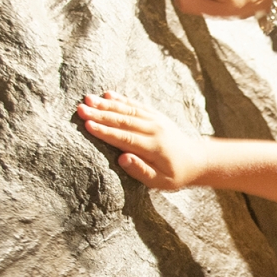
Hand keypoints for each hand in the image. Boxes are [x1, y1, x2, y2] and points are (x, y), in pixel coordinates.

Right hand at [77, 91, 204, 189]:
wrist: (196, 159)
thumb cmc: (175, 175)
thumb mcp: (161, 182)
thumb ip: (141, 171)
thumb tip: (122, 158)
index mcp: (154, 147)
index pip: (125, 138)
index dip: (105, 132)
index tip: (87, 125)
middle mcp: (154, 130)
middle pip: (123, 121)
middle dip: (100, 114)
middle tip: (80, 109)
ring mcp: (155, 120)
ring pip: (128, 110)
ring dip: (107, 104)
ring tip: (88, 99)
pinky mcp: (155, 115)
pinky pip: (136, 105)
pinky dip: (122, 99)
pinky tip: (108, 94)